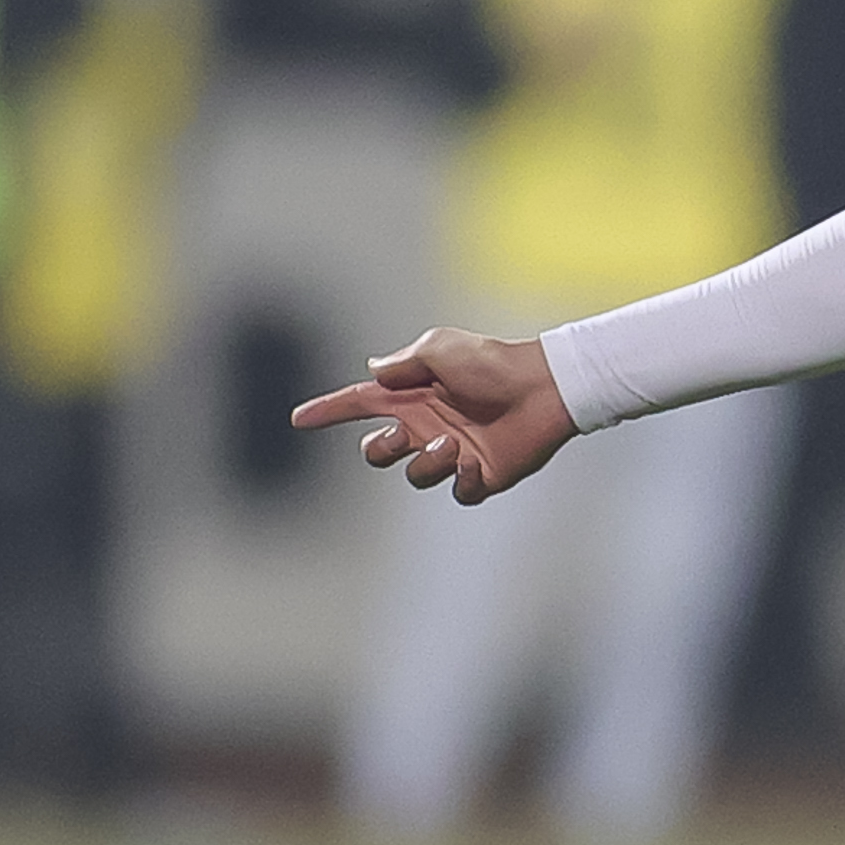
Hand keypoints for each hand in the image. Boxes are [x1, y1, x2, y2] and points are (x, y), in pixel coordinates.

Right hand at [289, 329, 578, 505]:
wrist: (544, 387)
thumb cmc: (494, 363)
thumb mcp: (441, 350)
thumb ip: (403, 363)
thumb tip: (374, 372)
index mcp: (413, 397)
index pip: (359, 404)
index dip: (328, 411)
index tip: (299, 419)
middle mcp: (428, 426)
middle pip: (377, 452)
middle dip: (380, 450)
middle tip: (406, 435)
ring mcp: (455, 453)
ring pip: (416, 477)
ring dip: (426, 464)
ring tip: (453, 445)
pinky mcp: (483, 474)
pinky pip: (458, 495)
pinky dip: (461, 484)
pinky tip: (474, 466)